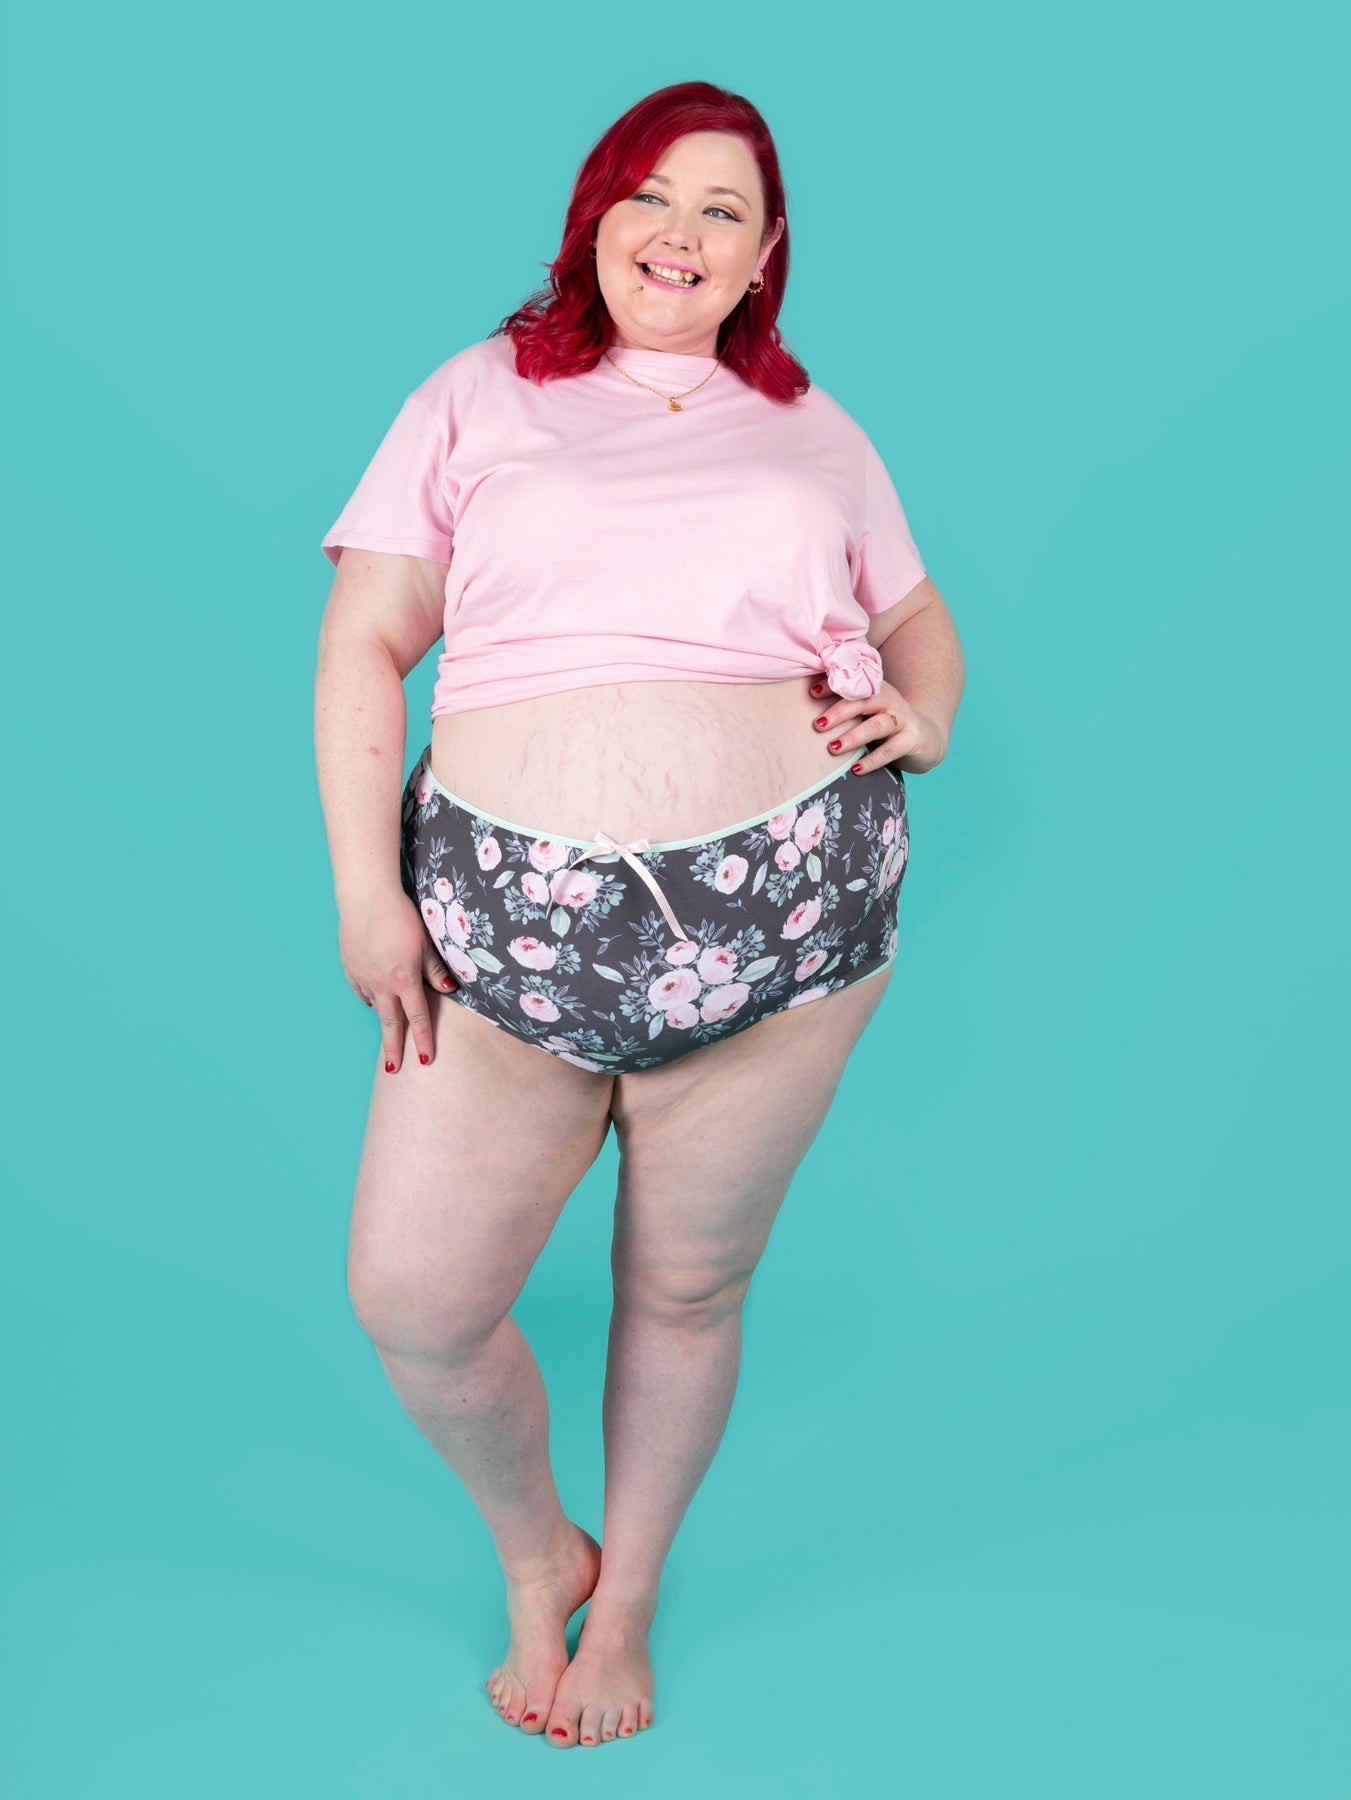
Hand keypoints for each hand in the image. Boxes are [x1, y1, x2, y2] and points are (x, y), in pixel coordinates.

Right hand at [338, 888, 456, 1071]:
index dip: (424, 1040)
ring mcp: (362, 977)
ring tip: (389, 1031)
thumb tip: (448, 990)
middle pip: (390, 1023)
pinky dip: (369, 997)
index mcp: (404, 979)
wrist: (365, 896)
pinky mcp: (349, 967)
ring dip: (383, 1019)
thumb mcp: (426, 942)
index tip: (426, 1060)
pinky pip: (361, 990)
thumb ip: (435, 969)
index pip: (418, 1017)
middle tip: (393, 1069)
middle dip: (394, 1048)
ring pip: (375, 1006)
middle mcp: (381, 984)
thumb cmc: (400, 915)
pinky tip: (374, 998)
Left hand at [809, 677, 946, 773]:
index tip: (812, 692)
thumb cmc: (883, 723)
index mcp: (875, 688)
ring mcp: (903, 719)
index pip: (853, 683)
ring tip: (832, 748)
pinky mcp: (913, 739)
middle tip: (817, 725)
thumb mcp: (865, 710)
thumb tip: (800, 706)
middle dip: (839, 712)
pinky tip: (855, 769)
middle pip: (864, 701)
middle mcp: (890, 700)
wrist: (925, 736)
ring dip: (854, 736)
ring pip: (877, 725)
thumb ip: (844, 706)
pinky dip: (872, 760)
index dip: (833, 686)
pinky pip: (891, 750)